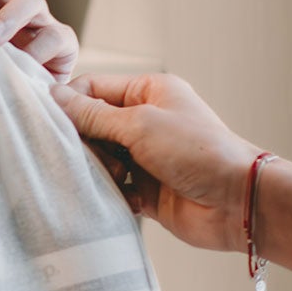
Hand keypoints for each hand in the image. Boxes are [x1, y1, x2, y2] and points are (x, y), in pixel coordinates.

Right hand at [48, 73, 263, 253]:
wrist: (235, 202)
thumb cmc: (198, 152)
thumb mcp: (140, 125)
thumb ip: (93, 115)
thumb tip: (55, 97)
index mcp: (148, 92)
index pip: (93, 88)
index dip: (71, 104)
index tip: (56, 125)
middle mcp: (145, 120)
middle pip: (91, 126)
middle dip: (87, 144)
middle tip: (100, 157)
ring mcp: (145, 156)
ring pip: (99, 159)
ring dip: (101, 171)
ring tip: (119, 179)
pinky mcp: (144, 188)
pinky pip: (112, 188)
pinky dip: (113, 195)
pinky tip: (129, 200)